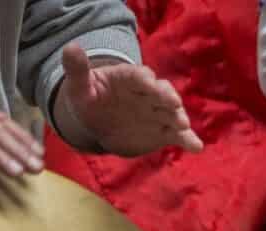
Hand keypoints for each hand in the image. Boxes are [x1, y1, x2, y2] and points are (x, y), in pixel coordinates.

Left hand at [56, 44, 202, 155]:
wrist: (100, 122)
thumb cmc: (90, 99)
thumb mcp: (79, 86)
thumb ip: (77, 70)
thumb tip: (69, 47)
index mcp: (129, 78)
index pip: (138, 76)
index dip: (143, 78)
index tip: (147, 81)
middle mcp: (149, 92)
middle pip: (161, 91)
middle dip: (166, 96)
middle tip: (172, 103)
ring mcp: (158, 111)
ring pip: (172, 112)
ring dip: (179, 118)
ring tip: (183, 125)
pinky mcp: (164, 131)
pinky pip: (178, 135)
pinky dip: (189, 140)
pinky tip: (197, 147)